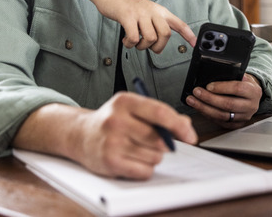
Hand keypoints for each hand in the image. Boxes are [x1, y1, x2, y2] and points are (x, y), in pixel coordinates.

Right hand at [73, 93, 197, 178]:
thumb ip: (161, 115)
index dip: (179, 126)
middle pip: (160, 139)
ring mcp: (112, 142)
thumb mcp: (134, 109)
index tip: (190, 136)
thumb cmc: (112, 121)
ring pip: (154, 157)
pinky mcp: (110, 162)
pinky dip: (144, 169)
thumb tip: (186, 126)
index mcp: (125, 101)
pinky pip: (144, 171)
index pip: (160, 112)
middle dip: (165, 144)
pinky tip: (133, 159)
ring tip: (138, 149)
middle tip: (156, 142)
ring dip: (153, 156)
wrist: (81, 135)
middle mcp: (116, 120)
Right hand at [94, 0, 196, 52]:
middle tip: (148, 47)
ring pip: (150, 38)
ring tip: (135, 42)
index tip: (195, 44)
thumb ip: (156, 23)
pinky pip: (134, 38)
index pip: (178, 23)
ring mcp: (140, 13)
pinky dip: (130, 44)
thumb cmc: (128, 7)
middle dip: (158, 47)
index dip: (188, 34)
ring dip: (142, 46)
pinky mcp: (127, 16)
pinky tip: (126, 41)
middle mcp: (153, 11)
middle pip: (165, 34)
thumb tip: (160, 41)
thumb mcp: (147, 12)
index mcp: (159, 11)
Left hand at [185, 74, 263, 128]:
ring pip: (222, 115)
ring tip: (193, 101)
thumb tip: (213, 74)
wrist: (253, 97)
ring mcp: (244, 117)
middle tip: (197, 92)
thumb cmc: (245, 84)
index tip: (208, 86)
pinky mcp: (237, 124)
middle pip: (228, 104)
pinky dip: (208, 115)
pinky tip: (200, 108)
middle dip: (209, 98)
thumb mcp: (243, 76)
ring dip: (204, 108)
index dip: (221, 87)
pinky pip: (220, 122)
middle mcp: (251, 106)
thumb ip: (232, 75)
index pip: (237, 89)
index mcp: (253, 91)